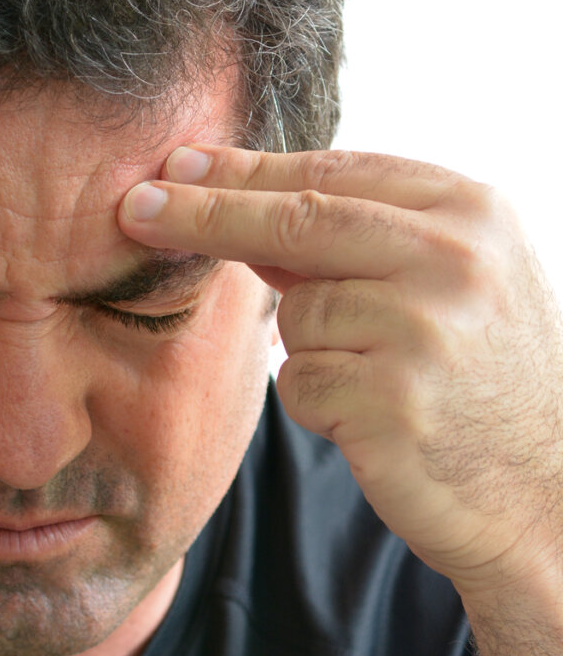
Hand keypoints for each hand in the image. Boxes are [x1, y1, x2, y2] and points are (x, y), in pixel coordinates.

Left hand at [117, 145, 562, 601]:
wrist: (541, 492)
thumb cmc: (477, 379)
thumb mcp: (441, 285)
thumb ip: (350, 244)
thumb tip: (239, 208)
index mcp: (469, 212)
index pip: (334, 172)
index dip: (247, 169)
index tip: (179, 163)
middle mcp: (454, 260)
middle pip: (296, 219)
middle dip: (203, 212)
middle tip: (134, 206)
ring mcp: (426, 330)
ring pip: (295, 315)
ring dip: (312, 350)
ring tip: (382, 380)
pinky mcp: (392, 401)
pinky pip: (299, 384)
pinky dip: (319, 402)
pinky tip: (377, 421)